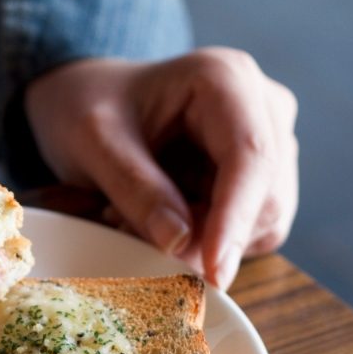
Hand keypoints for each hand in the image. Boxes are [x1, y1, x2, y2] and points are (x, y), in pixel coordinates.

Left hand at [24, 47, 297, 288]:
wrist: (84, 99)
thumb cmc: (85, 106)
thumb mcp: (92, 141)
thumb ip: (135, 188)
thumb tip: (181, 243)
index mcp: (225, 79)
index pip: (251, 157)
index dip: (235, 220)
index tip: (215, 274)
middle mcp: (262, 107)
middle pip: (266, 197)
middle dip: (204, 233)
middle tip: (124, 225)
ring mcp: (268, 143)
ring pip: (261, 222)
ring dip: (199, 239)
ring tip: (129, 214)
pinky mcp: (258, 178)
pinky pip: (247, 231)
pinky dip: (202, 239)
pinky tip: (156, 219)